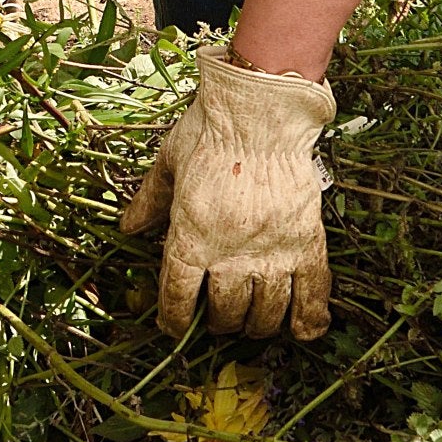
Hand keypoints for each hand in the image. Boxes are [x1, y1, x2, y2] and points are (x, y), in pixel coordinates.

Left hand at [118, 46, 333, 339]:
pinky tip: (303, 332)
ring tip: (251, 323)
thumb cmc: (210, 130)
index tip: (175, 327)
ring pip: (265, 310)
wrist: (262, 109)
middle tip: (218, 318)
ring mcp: (272, 249)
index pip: (179, 296)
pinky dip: (310, 318)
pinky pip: (313, 290)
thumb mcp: (168, 163)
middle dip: (218, 322)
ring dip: (256, 324)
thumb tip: (128, 227)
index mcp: (191, 236)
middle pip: (224, 311)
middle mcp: (230, 251)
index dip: (175, 319)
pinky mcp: (306, 240)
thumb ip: (149, 201)